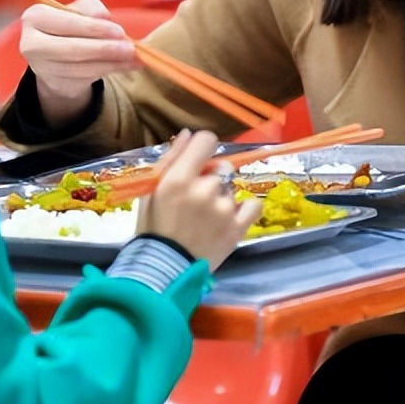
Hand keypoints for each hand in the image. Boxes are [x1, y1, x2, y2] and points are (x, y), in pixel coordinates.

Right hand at [18, 0, 137, 126]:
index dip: (94, 28)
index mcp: (35, 16)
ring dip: (112, 63)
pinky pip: (86, 78)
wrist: (55, 55)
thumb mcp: (78, 10)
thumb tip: (106, 18)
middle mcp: (31, 43)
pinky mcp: (54, 83)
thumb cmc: (69, 26)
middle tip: (131, 49)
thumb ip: (90, 8)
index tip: (120, 31)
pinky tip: (128, 65)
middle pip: (72, 49)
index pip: (67, 22)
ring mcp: (41, 67)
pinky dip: (111, 70)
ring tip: (135, 58)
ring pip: (82, 67)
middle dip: (105, 49)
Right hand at [137, 130, 262, 268]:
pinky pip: (252, 206)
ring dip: (222, 198)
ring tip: (206, 218)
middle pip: (221, 167)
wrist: (163, 270)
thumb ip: (171, 159)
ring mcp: (223, 209)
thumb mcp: (151, 190)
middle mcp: (205, 189)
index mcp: (179, 178)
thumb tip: (189, 134)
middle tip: (197, 200)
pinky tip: (230, 218)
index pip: (206, 141)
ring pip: (231, 189)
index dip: (204, 147)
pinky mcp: (237, 228)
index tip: (200, 161)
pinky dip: (244, 209)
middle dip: (211, 178)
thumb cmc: (152, 228)